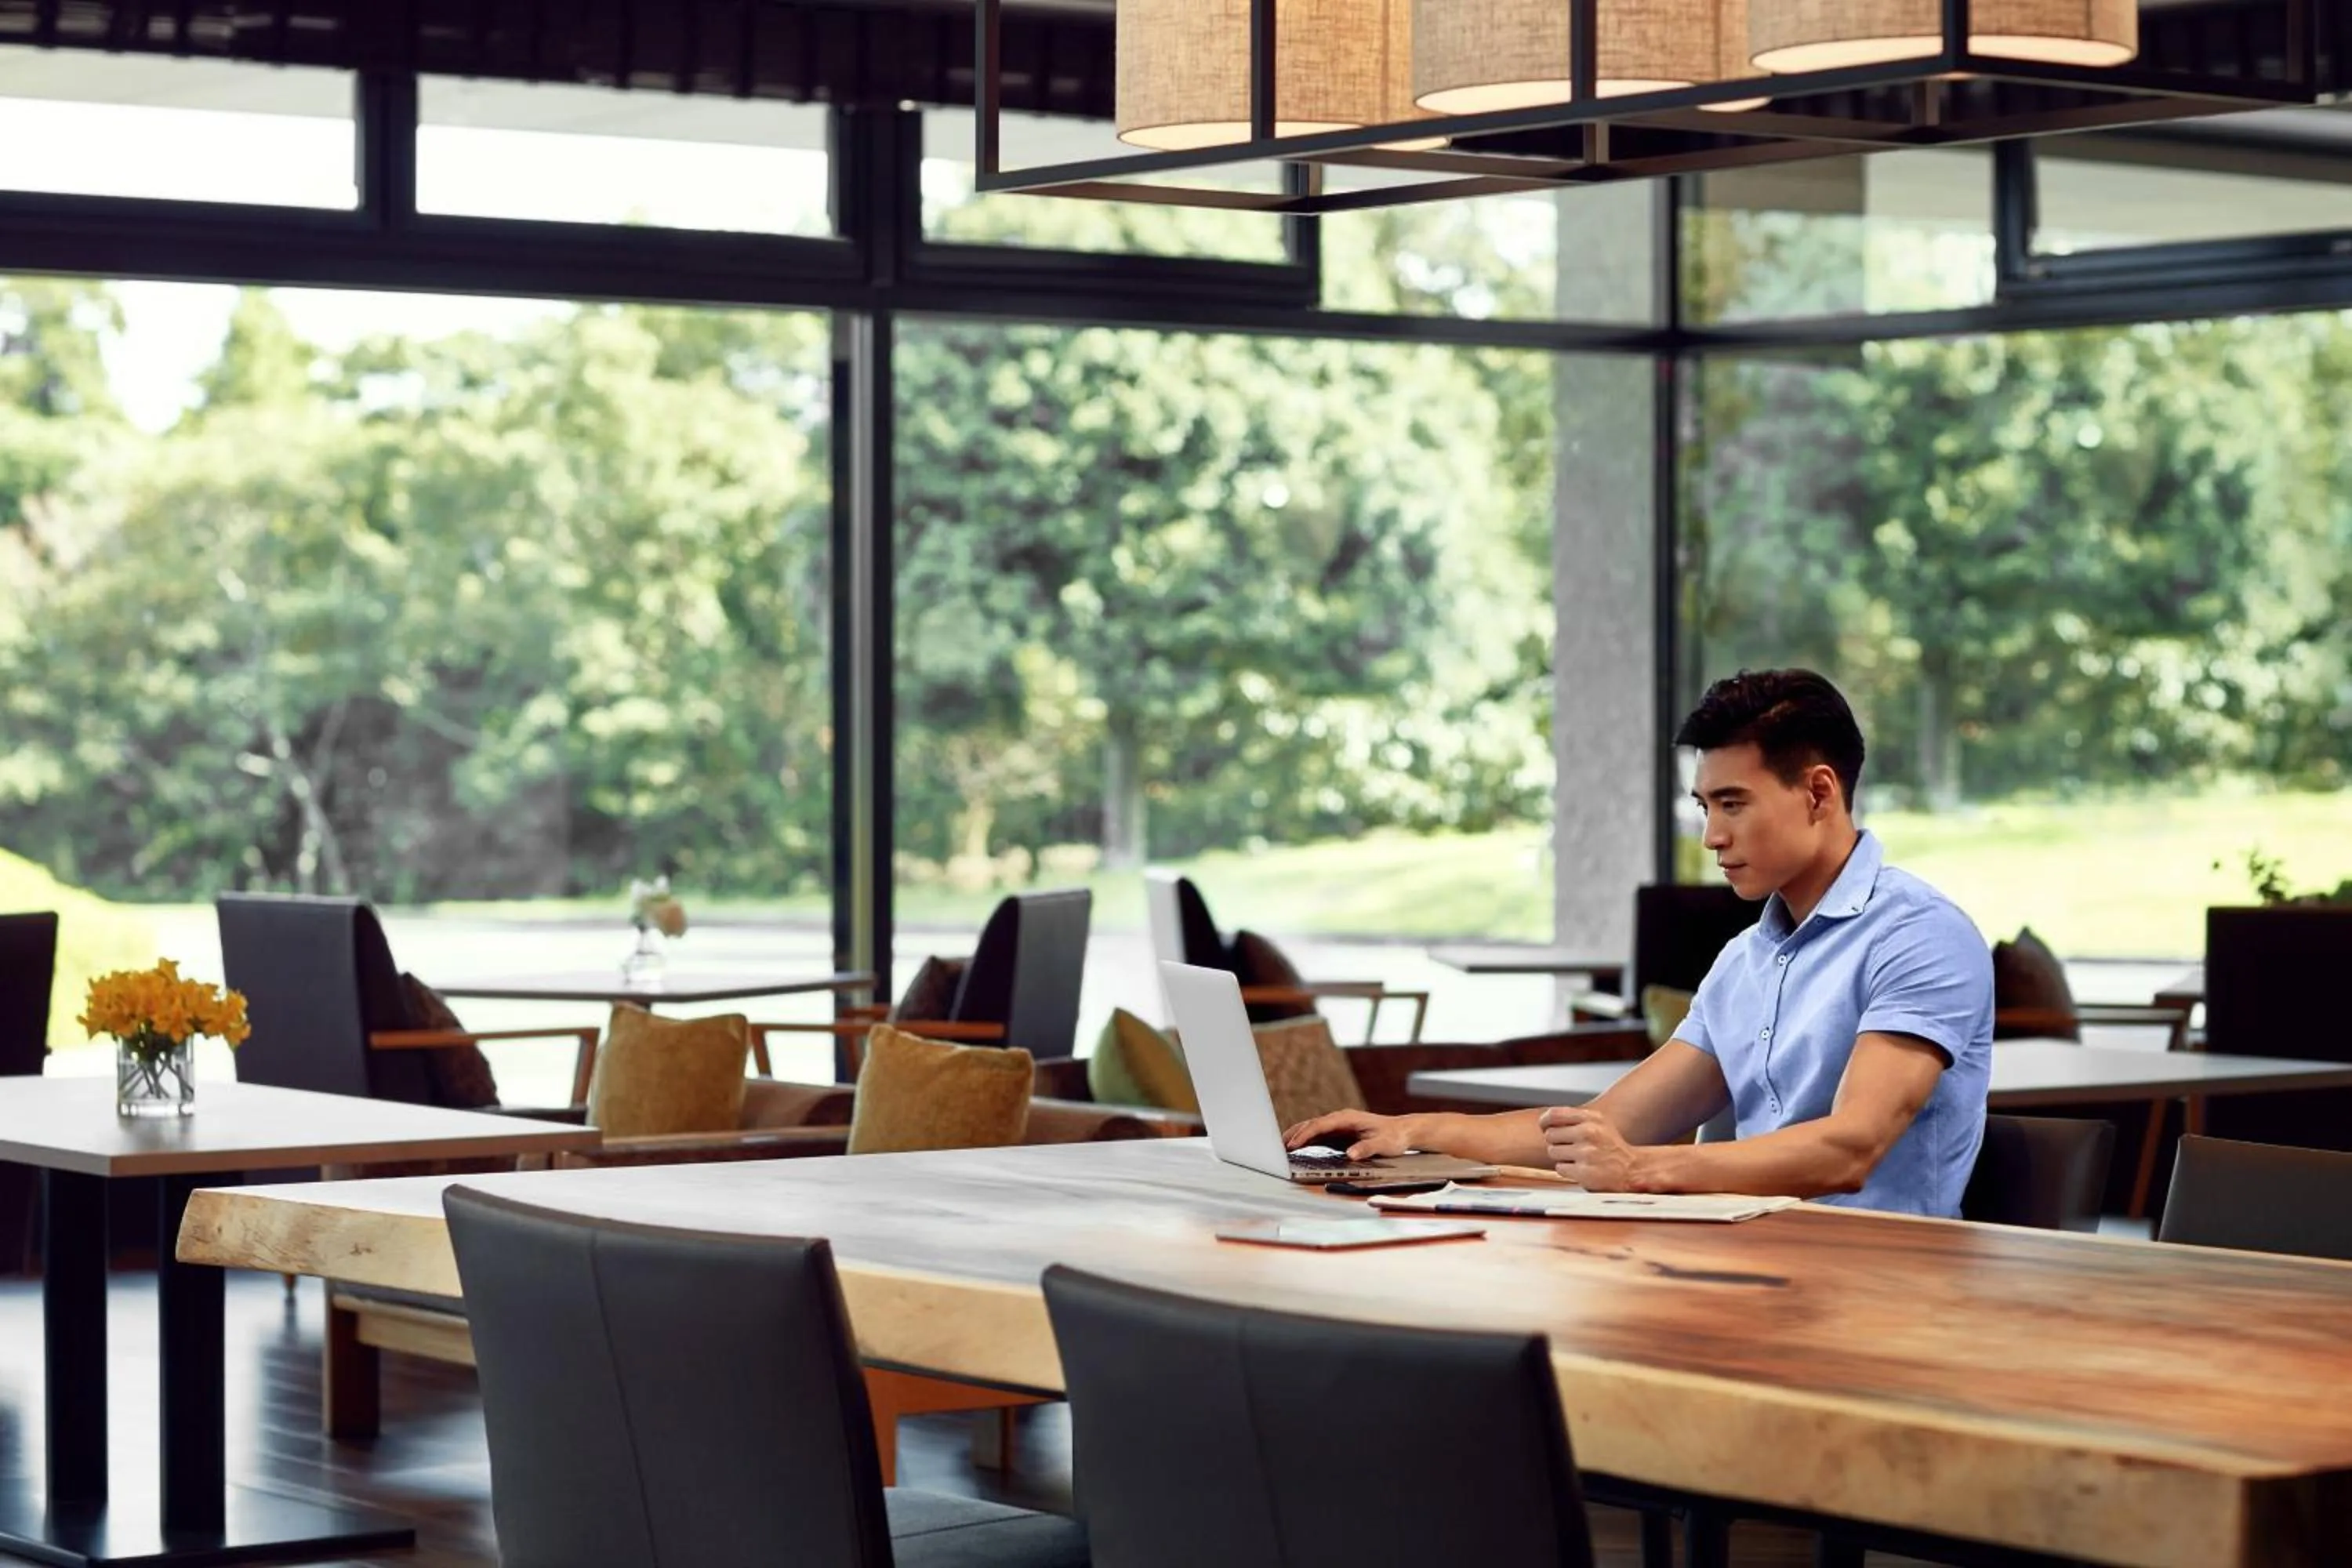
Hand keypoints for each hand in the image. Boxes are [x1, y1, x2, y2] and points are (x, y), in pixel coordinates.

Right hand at [1283, 1109, 1415, 1159]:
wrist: (1402, 1132)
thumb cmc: (1393, 1137)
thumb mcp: (1383, 1144)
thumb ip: (1366, 1148)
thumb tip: (1350, 1154)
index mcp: (1347, 1118)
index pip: (1320, 1125)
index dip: (1305, 1134)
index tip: (1293, 1144)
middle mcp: (1340, 1119)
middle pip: (1311, 1125)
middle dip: (1294, 1134)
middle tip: (1276, 1146)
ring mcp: (1338, 1126)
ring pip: (1311, 1129)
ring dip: (1296, 1137)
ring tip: (1280, 1148)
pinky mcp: (1338, 1134)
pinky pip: (1317, 1136)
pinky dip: (1304, 1141)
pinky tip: (1295, 1149)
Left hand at [1540, 1106, 1647, 1191]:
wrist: (1632, 1169)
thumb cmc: (1612, 1147)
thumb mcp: (1599, 1123)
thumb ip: (1574, 1119)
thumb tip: (1545, 1120)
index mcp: (1592, 1118)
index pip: (1554, 1114)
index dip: (1545, 1122)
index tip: (1545, 1127)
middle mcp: (1589, 1132)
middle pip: (1550, 1134)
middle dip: (1556, 1143)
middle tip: (1569, 1147)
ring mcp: (1586, 1153)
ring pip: (1553, 1152)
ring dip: (1561, 1157)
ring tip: (1577, 1158)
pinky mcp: (1584, 1172)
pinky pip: (1560, 1168)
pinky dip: (1567, 1170)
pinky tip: (1581, 1169)